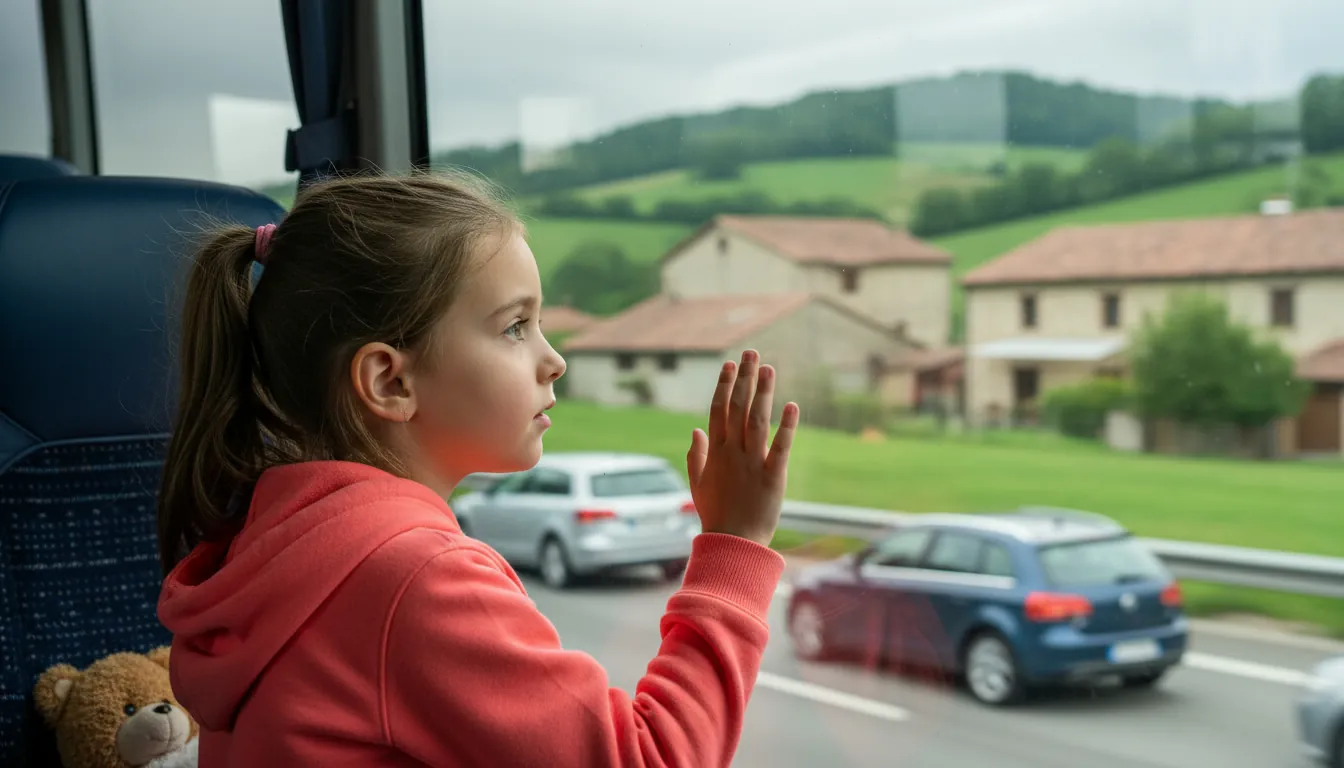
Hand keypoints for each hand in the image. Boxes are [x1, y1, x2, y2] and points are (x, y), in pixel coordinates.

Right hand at [685, 349, 799, 546]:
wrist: (734, 544)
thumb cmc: (716, 515)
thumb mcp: (698, 484)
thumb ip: (695, 456)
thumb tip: (696, 430)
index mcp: (715, 453)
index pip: (718, 410)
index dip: (724, 385)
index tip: (729, 364)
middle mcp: (732, 453)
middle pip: (737, 407)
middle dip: (744, 378)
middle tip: (751, 352)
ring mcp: (752, 463)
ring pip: (756, 420)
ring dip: (763, 392)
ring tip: (768, 368)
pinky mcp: (773, 477)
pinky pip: (780, 447)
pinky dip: (786, 426)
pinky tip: (792, 406)